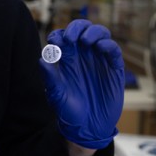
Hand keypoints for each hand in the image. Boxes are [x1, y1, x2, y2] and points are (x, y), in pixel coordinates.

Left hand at [38, 19, 123, 149]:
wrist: (87, 128)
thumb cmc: (68, 110)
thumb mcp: (56, 94)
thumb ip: (50, 78)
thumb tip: (42, 60)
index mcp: (67, 58)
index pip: (63, 37)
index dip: (59, 34)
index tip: (55, 42)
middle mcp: (83, 56)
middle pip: (82, 30)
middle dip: (76, 27)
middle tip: (70, 37)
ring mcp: (99, 60)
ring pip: (100, 34)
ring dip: (93, 32)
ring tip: (85, 41)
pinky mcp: (114, 68)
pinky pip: (113, 50)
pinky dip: (108, 45)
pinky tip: (100, 48)